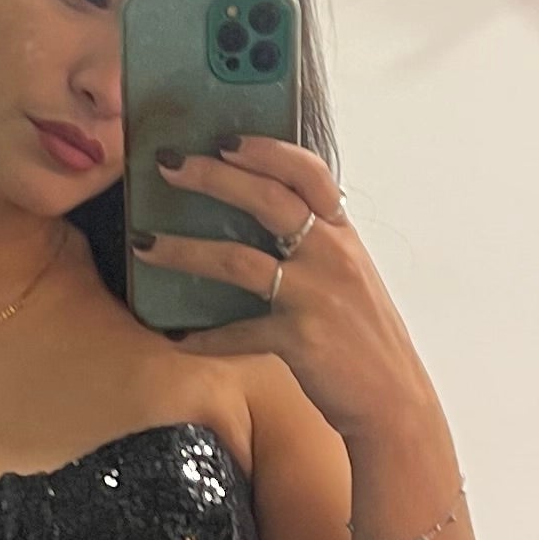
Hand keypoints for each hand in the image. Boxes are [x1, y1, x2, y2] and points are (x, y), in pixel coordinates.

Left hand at [135, 141, 434, 452]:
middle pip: (267, 199)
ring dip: (184, 250)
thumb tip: (262, 225)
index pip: (309, 174)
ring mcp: (315, 296)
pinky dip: (204, 337)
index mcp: (342, 237)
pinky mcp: (299, 338)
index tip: (226, 139)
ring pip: (238, 260)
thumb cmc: (365, 340)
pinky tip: (176, 338)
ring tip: (145, 244)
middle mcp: (331, 256)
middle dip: (213, 177)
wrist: (393, 400)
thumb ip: (315, 249)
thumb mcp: (350, 280)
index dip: (267, 151)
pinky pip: (238, 333)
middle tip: (170, 166)